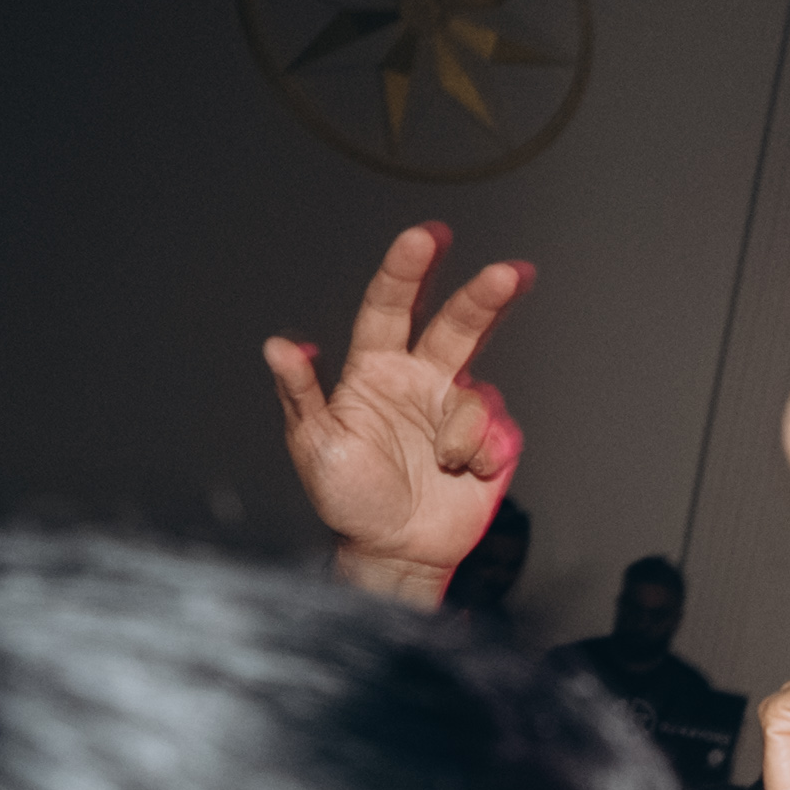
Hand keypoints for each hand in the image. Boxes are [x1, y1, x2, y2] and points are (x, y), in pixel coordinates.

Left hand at [268, 222, 527, 602]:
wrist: (396, 551)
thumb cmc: (348, 498)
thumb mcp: (313, 445)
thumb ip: (300, 392)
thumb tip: (279, 344)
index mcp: (375, 370)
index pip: (390, 308)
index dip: (406, 270)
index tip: (425, 237)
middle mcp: (420, 380)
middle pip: (457, 325)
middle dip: (485, 296)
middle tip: (510, 273)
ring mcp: (457, 409)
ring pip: (480, 391)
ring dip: (465, 429)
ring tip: (445, 463)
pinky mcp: (490, 441)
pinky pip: (499, 431)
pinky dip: (483, 453)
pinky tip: (466, 474)